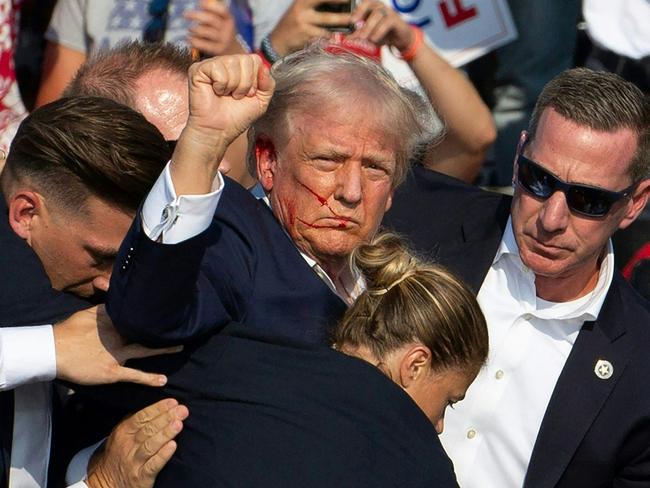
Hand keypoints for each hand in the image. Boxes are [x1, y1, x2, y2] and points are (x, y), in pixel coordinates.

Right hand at [54, 305, 181, 386]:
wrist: (52, 350)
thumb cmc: (67, 332)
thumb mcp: (87, 313)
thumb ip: (103, 306)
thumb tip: (113, 295)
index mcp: (113, 322)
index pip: (136, 316)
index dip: (151, 314)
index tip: (166, 310)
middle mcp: (118, 336)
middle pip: (146, 331)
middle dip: (162, 328)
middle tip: (180, 325)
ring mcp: (117, 354)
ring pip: (145, 351)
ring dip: (163, 349)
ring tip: (180, 347)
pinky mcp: (112, 371)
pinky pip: (134, 375)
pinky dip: (149, 378)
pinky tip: (163, 381)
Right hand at [86, 399, 188, 487]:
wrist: (106, 483)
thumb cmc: (120, 453)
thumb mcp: (121, 435)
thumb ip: (136, 421)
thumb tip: (159, 406)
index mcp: (123, 432)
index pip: (142, 417)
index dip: (158, 408)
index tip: (173, 402)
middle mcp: (127, 446)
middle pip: (148, 429)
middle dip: (166, 418)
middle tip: (182, 410)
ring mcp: (134, 462)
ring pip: (150, 445)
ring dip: (165, 434)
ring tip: (178, 424)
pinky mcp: (141, 477)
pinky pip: (153, 465)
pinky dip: (163, 455)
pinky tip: (173, 446)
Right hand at [171, 54, 273, 194]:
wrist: (219, 131)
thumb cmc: (237, 117)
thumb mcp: (261, 101)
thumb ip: (268, 83)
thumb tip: (264, 67)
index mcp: (240, 67)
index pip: (255, 59)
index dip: (255, 80)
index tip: (248, 94)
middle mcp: (226, 62)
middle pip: (245, 59)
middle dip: (245, 83)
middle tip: (236, 96)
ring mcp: (211, 64)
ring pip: (232, 63)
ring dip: (233, 86)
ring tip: (226, 95)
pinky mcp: (198, 69)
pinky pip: (218, 68)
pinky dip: (221, 85)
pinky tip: (216, 92)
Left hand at [185, 0, 246, 55]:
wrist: (232, 52)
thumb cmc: (220, 32)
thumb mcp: (220, 21)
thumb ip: (211, 12)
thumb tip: (202, 2)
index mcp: (229, 20)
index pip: (222, 11)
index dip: (211, 6)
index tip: (200, 4)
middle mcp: (228, 30)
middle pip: (211, 20)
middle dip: (196, 15)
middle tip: (185, 14)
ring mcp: (224, 41)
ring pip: (206, 32)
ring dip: (195, 29)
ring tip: (190, 29)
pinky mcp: (218, 50)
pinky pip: (204, 45)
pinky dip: (194, 41)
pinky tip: (189, 38)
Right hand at [269, 0, 352, 55]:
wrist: (278, 40)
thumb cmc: (294, 23)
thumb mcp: (301, 9)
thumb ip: (315, 6)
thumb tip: (339, 6)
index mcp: (303, 0)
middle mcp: (302, 8)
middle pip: (325, 2)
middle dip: (340, 4)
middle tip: (354, 6)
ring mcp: (303, 21)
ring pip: (327, 21)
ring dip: (341, 21)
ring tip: (353, 22)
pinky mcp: (305, 34)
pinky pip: (323, 35)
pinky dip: (333, 35)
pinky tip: (342, 36)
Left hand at [350, 0, 412, 50]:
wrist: (401, 38)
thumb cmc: (383, 33)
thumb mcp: (368, 34)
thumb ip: (358, 34)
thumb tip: (347, 37)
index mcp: (370, 7)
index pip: (361, 3)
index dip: (355, 8)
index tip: (348, 18)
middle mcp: (378, 6)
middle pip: (368, 3)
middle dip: (360, 11)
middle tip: (353, 21)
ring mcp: (387, 12)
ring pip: (377, 14)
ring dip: (368, 26)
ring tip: (363, 37)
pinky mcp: (395, 20)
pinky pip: (386, 23)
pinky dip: (379, 31)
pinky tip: (374, 39)